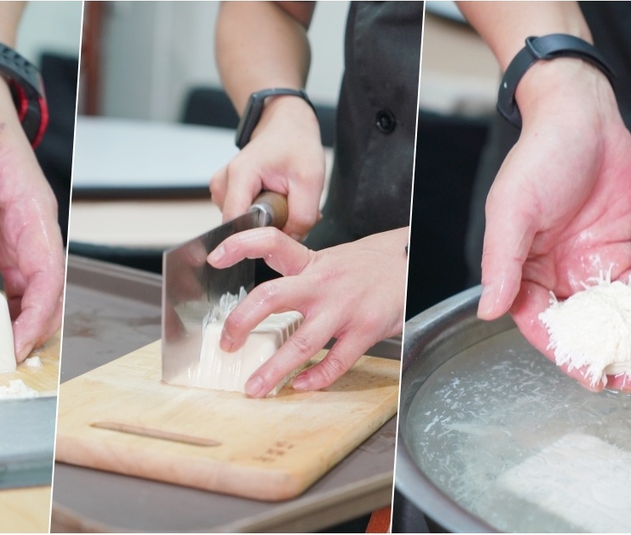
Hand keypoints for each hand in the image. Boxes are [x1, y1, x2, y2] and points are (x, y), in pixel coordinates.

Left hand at [0, 63, 63, 359]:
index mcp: (33, 211)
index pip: (49, 274)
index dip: (38, 314)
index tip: (18, 342)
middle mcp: (28, 230)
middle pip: (43, 292)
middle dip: (30, 330)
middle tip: (0, 360)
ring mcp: (11, 237)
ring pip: (22, 292)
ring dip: (9, 321)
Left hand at [207, 227, 407, 396]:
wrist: (414, 263)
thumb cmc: (368, 267)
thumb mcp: (329, 259)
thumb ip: (299, 273)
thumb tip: (261, 297)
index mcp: (311, 263)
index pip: (270, 242)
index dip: (239, 246)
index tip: (215, 259)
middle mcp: (322, 284)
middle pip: (271, 297)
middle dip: (241, 322)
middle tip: (226, 343)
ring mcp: (343, 308)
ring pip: (301, 341)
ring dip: (274, 368)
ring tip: (254, 387)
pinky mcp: (366, 330)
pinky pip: (336, 361)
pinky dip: (316, 377)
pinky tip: (300, 385)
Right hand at [209, 97, 325, 240]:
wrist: (285, 125)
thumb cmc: (296, 145)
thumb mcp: (310, 180)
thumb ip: (302, 216)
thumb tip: (289, 241)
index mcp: (240, 175)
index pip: (235, 223)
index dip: (255, 239)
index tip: (276, 243)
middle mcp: (223, 183)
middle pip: (240, 226)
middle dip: (268, 227)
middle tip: (291, 209)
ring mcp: (221, 189)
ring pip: (243, 223)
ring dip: (267, 220)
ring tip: (283, 199)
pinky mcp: (225, 194)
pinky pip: (243, 216)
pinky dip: (262, 214)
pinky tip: (274, 199)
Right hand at [476, 59, 630, 392]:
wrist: (582, 118)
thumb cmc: (538, 158)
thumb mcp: (512, 211)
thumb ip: (501, 264)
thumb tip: (487, 310)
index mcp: (519, 268)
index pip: (538, 322)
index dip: (563, 354)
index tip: (590, 377)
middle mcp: (550, 271)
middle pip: (576, 327)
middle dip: (602, 357)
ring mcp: (584, 262)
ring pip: (606, 315)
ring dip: (629, 342)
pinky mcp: (616, 249)